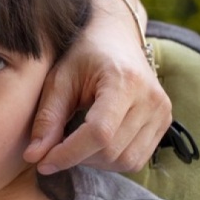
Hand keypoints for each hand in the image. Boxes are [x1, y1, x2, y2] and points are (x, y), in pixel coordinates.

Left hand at [24, 14, 170, 173]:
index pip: (99, 133)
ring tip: (77, 143)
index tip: (43, 162)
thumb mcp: (59, 80)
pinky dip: (112, 160)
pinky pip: (137, 159)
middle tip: (56, 147)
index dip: (68, 154)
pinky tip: (96, 144)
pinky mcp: (164, 122)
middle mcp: (151, 98)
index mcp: (125, 81)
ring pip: (125, 161)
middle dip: (78, 157)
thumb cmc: (83, 55)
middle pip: (111, 151)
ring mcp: (162, 112)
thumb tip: (34, 157)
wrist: (115, 37)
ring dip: (94, 162)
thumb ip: (47, 118)